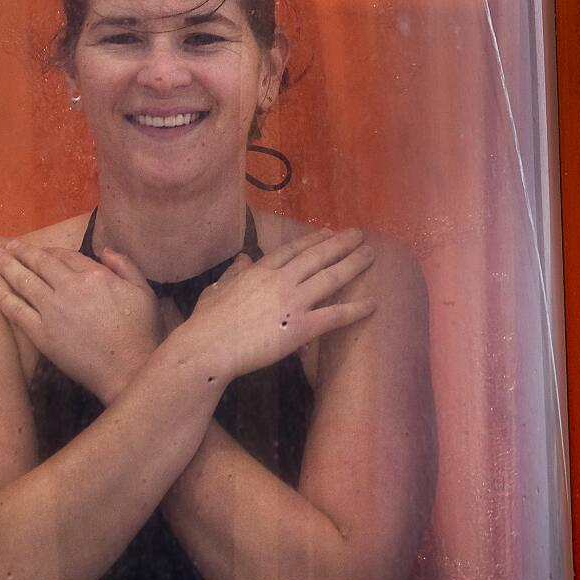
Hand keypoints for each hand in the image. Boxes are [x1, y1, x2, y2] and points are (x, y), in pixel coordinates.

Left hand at [0, 242, 164, 402]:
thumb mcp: (144, 290)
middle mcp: (70, 288)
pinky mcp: (41, 334)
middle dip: (23, 252)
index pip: (67, 256)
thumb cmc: (141, 330)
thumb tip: (105, 250)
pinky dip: (2, 295)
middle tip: (9, 246)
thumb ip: (125, 265)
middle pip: (41, 263)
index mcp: (95, 276)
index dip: (52, 250)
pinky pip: (16, 310)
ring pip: (24, 281)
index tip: (43, 249)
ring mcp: (52, 311)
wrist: (128, 368)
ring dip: (7, 266)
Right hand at [175, 227, 377, 382]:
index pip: (292, 250)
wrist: (207, 348)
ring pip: (330, 278)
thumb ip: (234, 272)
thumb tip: (244, 257)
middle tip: (360, 235)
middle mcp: (281, 281)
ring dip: (353, 265)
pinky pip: (334, 315)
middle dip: (341, 244)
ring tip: (371, 255)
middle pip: (317, 257)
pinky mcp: (300, 327)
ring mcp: (292, 302)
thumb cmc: (206, 323)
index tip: (328, 232)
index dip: (313, 240)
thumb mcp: (216, 289)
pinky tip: (373, 304)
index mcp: (260, 271)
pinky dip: (356, 309)